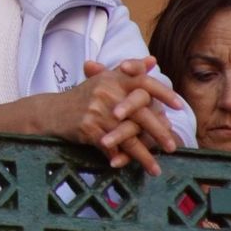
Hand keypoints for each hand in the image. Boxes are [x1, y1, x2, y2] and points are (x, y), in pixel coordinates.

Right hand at [49, 57, 183, 174]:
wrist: (51, 112)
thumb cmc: (82, 97)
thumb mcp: (104, 79)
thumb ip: (130, 71)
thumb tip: (153, 61)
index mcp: (114, 79)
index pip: (143, 82)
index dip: (163, 93)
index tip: (179, 106)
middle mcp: (107, 93)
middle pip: (140, 114)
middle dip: (158, 132)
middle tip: (172, 146)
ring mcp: (97, 112)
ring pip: (128, 137)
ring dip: (143, 156)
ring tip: (156, 168)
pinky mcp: (89, 129)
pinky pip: (110, 148)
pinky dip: (120, 159)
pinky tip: (129, 168)